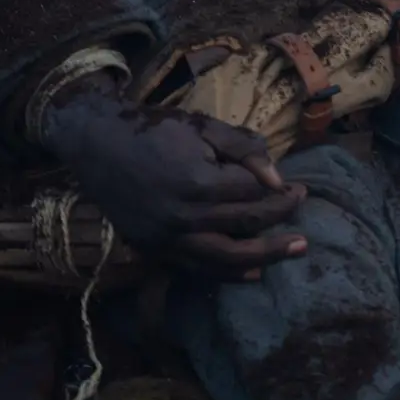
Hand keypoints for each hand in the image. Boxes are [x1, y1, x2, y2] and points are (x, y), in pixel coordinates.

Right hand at [41, 71, 307, 279]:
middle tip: (303, 208)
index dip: (280, 190)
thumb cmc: (155, 128)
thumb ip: (244, 149)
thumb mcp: (204, 126)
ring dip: (266, 257)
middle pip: (246, 226)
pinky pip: (198, 269)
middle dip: (280, 219)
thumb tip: (278, 179)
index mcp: (198, 182)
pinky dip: (228, 273)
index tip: (296, 185)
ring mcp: (166, 238)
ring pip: (226, 258)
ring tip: (296, 250)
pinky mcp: (154, 249)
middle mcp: (183, 217)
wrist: (97, 143)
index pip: (254, 193)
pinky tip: (254, 272)